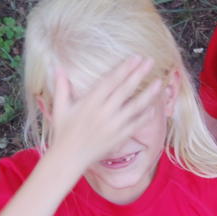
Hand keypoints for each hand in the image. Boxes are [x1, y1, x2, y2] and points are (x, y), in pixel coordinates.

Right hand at [46, 56, 161, 168]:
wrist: (69, 158)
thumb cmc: (63, 132)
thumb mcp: (60, 108)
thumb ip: (61, 87)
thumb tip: (57, 67)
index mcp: (90, 102)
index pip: (111, 81)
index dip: (124, 69)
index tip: (135, 58)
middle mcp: (104, 112)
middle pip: (126, 90)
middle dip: (139, 74)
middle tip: (150, 61)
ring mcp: (114, 125)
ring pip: (136, 107)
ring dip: (149, 94)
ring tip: (159, 82)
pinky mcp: (120, 137)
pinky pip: (137, 124)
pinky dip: (146, 116)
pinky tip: (154, 107)